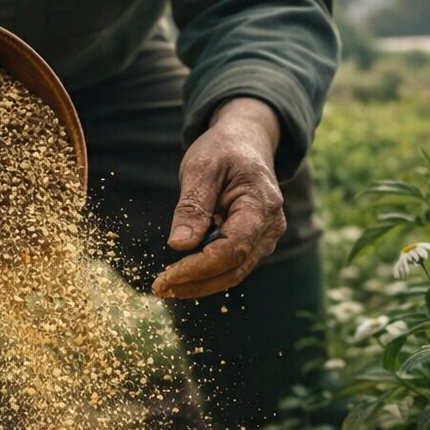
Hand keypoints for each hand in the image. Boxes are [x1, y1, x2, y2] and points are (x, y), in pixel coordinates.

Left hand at [152, 98, 285, 298]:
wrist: (246, 141)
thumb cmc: (224, 149)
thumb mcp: (201, 168)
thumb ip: (191, 207)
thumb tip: (178, 246)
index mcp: (261, 204)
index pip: (232, 249)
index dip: (199, 268)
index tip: (166, 277)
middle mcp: (270, 227)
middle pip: (234, 269)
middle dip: (195, 283)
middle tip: (159, 288)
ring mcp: (266, 237)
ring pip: (234, 273)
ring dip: (199, 283)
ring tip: (165, 284)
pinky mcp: (255, 243)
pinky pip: (232, 265)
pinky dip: (206, 273)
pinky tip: (180, 273)